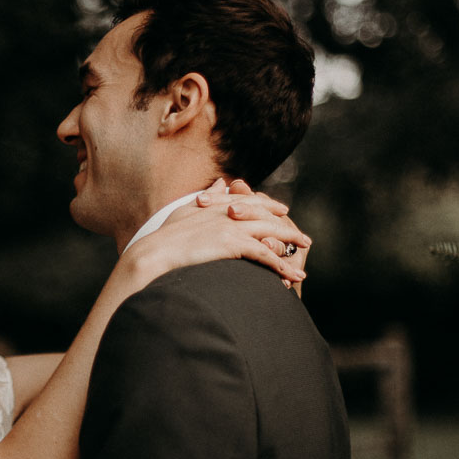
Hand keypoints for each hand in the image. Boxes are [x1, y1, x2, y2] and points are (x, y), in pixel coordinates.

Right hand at [125, 177, 309, 287]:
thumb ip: (207, 197)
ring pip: (271, 235)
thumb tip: (221, 182)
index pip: (251, 202)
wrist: (154, 253)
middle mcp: (229, 213)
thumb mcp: (185, 210)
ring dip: (290, 251)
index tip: (283, 212)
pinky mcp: (233, 243)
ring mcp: (232, 227)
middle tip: (304, 239)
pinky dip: (280, 266)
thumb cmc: (164, 237)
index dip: (269, 207)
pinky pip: (264, 254)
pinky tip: (291, 276)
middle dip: (288, 229)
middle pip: (267, 217)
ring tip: (302, 265)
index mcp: (218, 205)